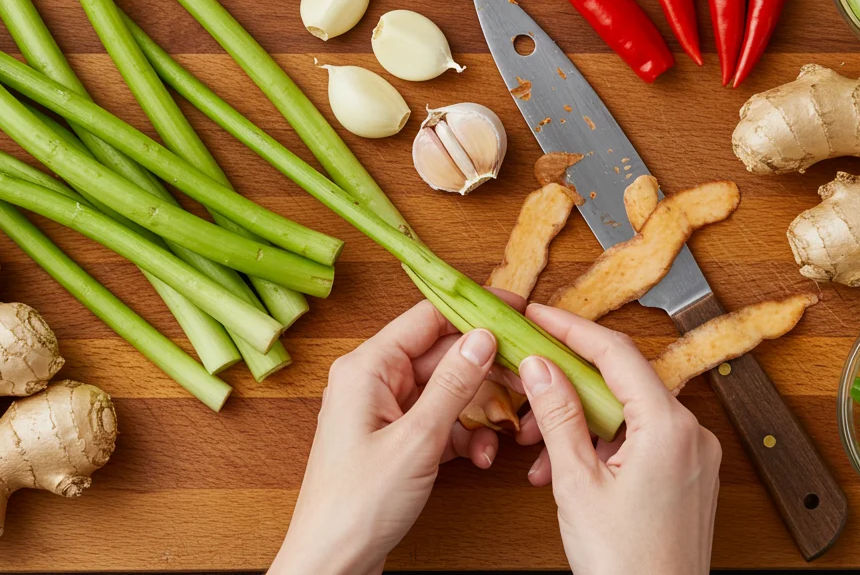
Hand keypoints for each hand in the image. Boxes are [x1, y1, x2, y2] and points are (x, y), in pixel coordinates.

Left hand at [269, 296, 516, 574]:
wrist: (332, 562)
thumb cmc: (356, 505)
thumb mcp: (417, 440)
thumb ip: (454, 385)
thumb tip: (482, 337)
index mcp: (367, 368)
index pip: (428, 317)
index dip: (474, 311)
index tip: (515, 309)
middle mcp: (372, 382)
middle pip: (442, 356)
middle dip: (486, 371)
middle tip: (527, 380)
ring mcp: (383, 412)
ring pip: (446, 392)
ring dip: (479, 411)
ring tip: (505, 432)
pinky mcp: (394, 441)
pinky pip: (438, 422)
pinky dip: (463, 436)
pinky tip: (481, 456)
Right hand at [515, 304, 721, 574]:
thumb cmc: (626, 565)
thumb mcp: (576, 483)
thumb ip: (557, 416)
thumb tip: (541, 366)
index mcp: (669, 427)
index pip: (615, 353)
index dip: (571, 329)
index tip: (538, 316)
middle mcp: (691, 433)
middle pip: (622, 381)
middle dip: (568, 384)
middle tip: (528, 377)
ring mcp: (694, 456)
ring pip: (627, 414)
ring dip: (580, 422)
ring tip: (537, 448)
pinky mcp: (689, 477)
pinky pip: (641, 441)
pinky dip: (602, 446)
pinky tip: (566, 468)